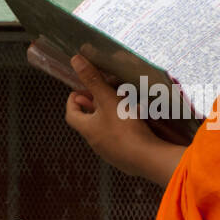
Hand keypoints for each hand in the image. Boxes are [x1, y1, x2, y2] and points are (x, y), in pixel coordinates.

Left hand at [64, 55, 187, 185]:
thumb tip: (75, 60)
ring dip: (110, 116)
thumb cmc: (125, 128)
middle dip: (95, 105)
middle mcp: (96, 142)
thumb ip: (94, 80)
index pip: (71, 114)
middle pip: (89, 121)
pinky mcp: (125, 157)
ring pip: (105, 130)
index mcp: (88, 129)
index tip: (81, 90)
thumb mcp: (109, 100)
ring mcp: (110, 152)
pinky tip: (137, 121)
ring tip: (123, 104)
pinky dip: (123, 128)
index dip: (73, 100)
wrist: (148, 159)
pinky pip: (120, 139)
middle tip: (105, 93)